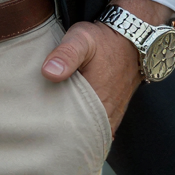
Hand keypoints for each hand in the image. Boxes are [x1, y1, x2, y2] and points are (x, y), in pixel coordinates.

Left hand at [40, 0, 171, 132]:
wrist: (133, 37)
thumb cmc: (104, 39)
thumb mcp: (81, 40)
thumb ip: (65, 55)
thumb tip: (49, 73)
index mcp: (97, 101)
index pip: (73, 129)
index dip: (56, 131)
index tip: (41, 128)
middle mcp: (108, 113)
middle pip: (83, 135)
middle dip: (66, 136)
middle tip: (46, 133)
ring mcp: (114, 113)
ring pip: (93, 133)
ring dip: (78, 133)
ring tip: (58, 132)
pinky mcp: (116, 109)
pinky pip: (103, 128)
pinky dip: (90, 129)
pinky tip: (77, 125)